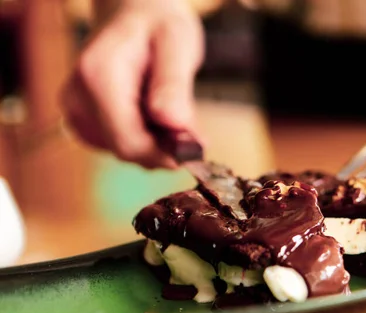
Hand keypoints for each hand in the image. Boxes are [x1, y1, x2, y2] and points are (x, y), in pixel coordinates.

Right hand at [61, 0, 203, 168]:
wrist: (133, 13)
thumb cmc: (157, 23)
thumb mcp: (176, 43)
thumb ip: (173, 85)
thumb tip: (174, 124)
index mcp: (98, 77)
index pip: (128, 141)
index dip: (165, 154)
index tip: (196, 149)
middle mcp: (78, 97)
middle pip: (126, 150)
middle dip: (165, 149)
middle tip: (195, 133)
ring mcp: (77, 111)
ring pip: (125, 151)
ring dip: (157, 144)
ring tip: (174, 112)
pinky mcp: (84, 120)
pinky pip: (120, 145)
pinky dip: (146, 139)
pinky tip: (157, 116)